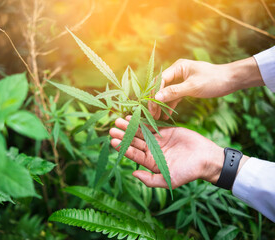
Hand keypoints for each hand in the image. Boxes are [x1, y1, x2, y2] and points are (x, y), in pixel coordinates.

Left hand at [109, 117, 233, 188]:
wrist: (206, 158)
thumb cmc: (188, 172)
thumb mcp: (169, 180)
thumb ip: (151, 180)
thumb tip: (133, 174)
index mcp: (150, 163)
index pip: (134, 154)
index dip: (124, 148)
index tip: (114, 141)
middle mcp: (151, 151)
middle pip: (134, 142)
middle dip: (123, 135)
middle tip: (112, 129)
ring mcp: (157, 141)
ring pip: (140, 133)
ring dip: (130, 127)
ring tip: (119, 120)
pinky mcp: (164, 131)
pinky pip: (150, 125)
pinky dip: (141, 121)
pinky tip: (132, 116)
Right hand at [149, 57, 263, 118]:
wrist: (231, 80)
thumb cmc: (214, 80)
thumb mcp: (193, 87)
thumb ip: (174, 92)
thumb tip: (156, 97)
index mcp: (178, 67)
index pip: (160, 80)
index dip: (154, 94)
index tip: (151, 107)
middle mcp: (177, 72)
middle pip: (160, 87)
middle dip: (155, 100)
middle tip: (152, 114)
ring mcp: (181, 80)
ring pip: (166, 93)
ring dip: (162, 104)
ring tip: (157, 117)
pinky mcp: (186, 87)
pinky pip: (174, 96)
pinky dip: (170, 105)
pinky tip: (166, 115)